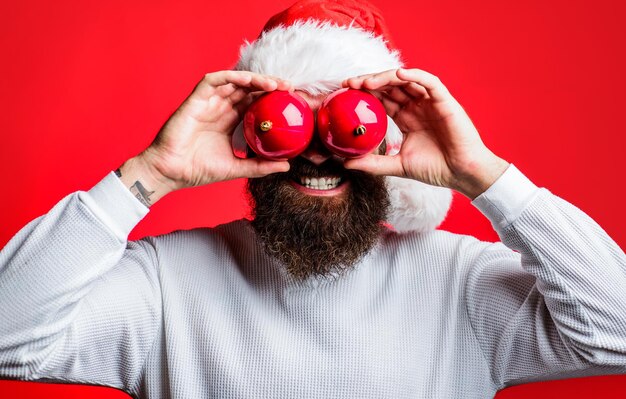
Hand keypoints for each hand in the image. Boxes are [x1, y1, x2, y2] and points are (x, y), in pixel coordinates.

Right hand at [120, 71, 291, 204]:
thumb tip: (287, 165)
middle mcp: (220, 108)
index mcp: (230, 121)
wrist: (171, 173)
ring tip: (274, 83)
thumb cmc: (199, 170)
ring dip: (255, 79)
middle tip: (289, 88)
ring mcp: (208, 102)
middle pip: (248, 89)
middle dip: (269, 85)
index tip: (292, 101)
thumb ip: (261, 166)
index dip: (272, 98)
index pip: (255, 103)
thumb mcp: (237, 168)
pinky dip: (232, 77)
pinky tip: (248, 80)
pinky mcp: (195, 99)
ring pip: (235, 82)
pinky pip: (214, 81)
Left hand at [342, 68, 508, 198]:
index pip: (382, 99)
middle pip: (390, 86)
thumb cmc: (435, 169)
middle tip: (348, 84)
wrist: (462, 174)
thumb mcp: (397, 165)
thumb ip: (373, 163)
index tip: (344, 94)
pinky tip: (398, 74)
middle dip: (369, 82)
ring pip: (406, 80)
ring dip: (385, 77)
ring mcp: (430, 102)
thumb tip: (346, 163)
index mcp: (406, 118)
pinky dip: (414, 75)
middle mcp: (416, 107)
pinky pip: (429, 82)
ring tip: (366, 81)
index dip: (364, 94)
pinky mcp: (445, 101)